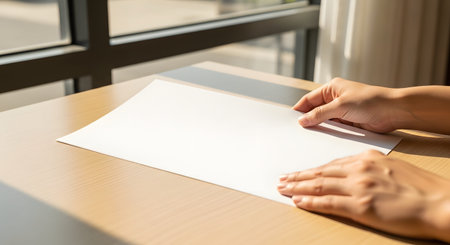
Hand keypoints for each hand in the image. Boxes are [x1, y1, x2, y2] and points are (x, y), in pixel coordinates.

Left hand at [277, 150, 449, 241]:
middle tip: (282, 178)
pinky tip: (298, 201)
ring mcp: (358, 187)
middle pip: (320, 173)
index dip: (312, 170)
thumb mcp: (392, 167)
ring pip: (319, 186)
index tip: (299, 172)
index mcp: (366, 158)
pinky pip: (327, 203)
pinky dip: (310, 202)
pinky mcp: (360, 206)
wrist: (440, 203)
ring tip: (283, 188)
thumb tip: (352, 172)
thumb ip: (369, 167)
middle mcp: (359, 170)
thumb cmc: (421, 188)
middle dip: (298, 176)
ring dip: (297, 187)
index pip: (331, 164)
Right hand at [293, 78, 403, 132]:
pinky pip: (333, 130)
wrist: (394, 112)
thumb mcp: (340, 106)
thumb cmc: (370, 101)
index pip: (308, 100)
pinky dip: (328, 134)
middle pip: (315, 111)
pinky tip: (321, 141)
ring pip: (324, 122)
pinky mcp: (348, 124)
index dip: (298, 110)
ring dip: (318, 129)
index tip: (289, 121)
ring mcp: (341, 112)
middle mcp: (335, 99)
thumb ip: (320, 114)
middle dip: (307, 121)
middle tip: (295, 132)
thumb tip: (302, 120)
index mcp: (331, 89)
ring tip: (306, 139)